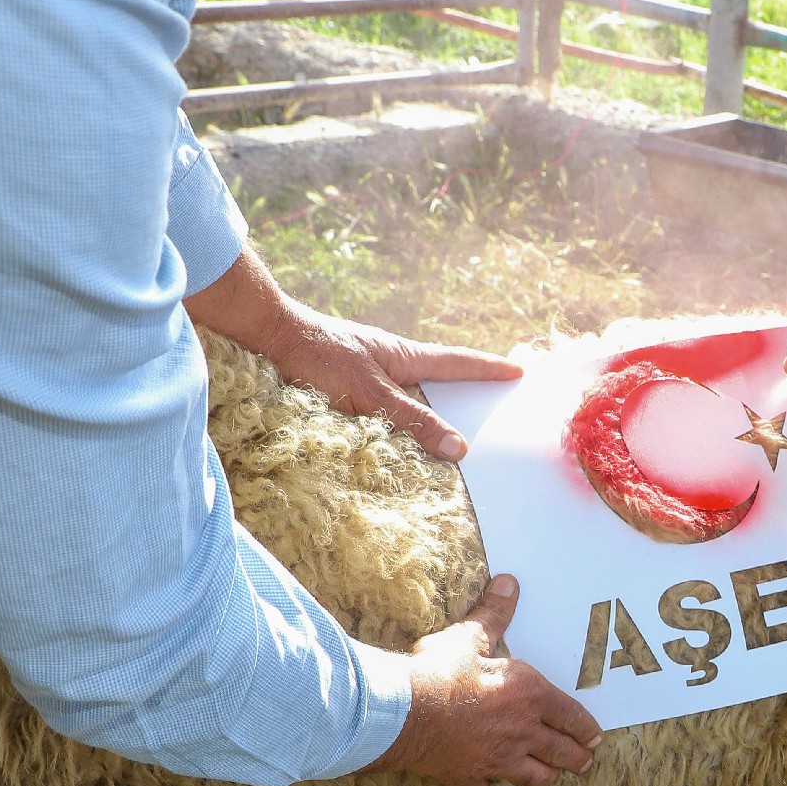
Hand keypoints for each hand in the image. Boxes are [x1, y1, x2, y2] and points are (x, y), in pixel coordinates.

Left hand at [261, 310, 517, 461]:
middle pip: (437, 380)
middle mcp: (391, 362)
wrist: (269, 337)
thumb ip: (414, 422)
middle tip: (491, 404)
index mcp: (406, 357)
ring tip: (445, 429)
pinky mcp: (345, 384)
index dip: (488, 369)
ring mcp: (368, 372)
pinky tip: (395, 435)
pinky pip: (384, 405)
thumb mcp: (372, 395)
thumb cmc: (320, 358)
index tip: (517, 370)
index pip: (458, 364)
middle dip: (463, 392)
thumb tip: (460, 448)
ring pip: (409, 395)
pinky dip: (398, 419)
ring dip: (427, 411)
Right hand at [372, 575, 603, 785]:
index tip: (595, 737)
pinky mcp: (467, 777)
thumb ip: (494, 613)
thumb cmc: (440, 671)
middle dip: (577, 758)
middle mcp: (521, 731)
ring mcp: (496, 759)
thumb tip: (510, 582)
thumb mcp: (470, 636)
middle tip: (585, 762)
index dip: (586, 727)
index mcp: (528, 695)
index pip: (570, 715)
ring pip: (533, 778)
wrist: (403, 711)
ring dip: (545, 777)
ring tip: (551, 777)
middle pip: (560, 752)